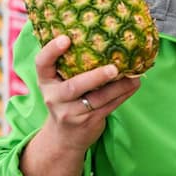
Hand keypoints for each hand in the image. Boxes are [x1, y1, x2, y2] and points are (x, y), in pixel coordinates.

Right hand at [36, 35, 141, 152]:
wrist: (63, 138)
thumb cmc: (67, 100)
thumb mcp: (60, 83)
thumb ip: (71, 65)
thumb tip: (104, 37)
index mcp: (46, 82)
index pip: (42, 64)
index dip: (51, 51)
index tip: (66, 38)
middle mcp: (54, 97)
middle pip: (73, 87)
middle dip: (95, 77)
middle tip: (114, 68)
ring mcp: (69, 112)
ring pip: (97, 99)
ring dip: (118, 87)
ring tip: (133, 76)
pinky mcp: (86, 122)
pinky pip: (108, 107)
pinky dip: (123, 95)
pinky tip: (134, 84)